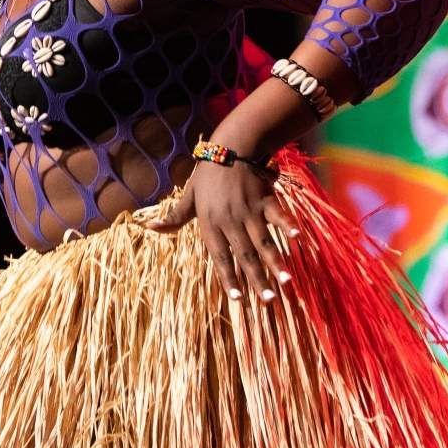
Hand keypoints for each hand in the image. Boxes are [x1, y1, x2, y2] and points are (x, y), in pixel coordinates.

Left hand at [147, 159, 296, 301]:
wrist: (230, 146)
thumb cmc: (208, 174)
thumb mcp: (189, 195)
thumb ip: (175, 216)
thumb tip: (150, 229)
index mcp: (210, 223)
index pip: (219, 256)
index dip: (228, 277)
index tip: (237, 299)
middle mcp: (230, 220)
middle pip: (245, 255)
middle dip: (257, 279)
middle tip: (268, 301)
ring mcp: (249, 210)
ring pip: (263, 240)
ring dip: (275, 261)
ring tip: (286, 281)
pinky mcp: (265, 199)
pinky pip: (277, 214)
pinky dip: (287, 225)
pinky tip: (296, 238)